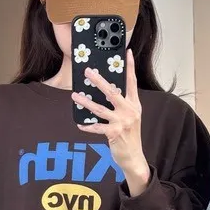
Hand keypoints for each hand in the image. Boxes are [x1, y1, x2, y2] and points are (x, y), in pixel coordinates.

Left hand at [73, 51, 149, 193]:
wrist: (134, 156)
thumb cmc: (129, 135)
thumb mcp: (130, 117)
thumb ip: (122, 104)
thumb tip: (106, 91)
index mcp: (134, 104)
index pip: (132, 82)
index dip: (130, 67)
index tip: (127, 53)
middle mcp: (129, 111)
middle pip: (112, 91)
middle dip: (99, 80)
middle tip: (87, 71)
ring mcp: (122, 122)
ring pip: (99, 108)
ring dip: (85, 102)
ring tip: (74, 95)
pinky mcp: (114, 133)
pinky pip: (96, 127)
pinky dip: (87, 126)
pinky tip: (80, 124)